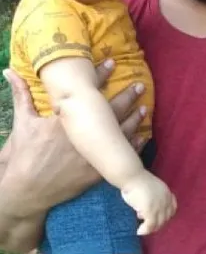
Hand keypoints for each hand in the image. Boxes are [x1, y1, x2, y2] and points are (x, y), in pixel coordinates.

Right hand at [2, 60, 146, 214]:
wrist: (27, 190)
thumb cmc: (25, 154)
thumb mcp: (23, 122)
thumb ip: (21, 94)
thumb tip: (9, 70)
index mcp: (66, 119)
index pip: (87, 91)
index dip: (101, 75)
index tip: (112, 62)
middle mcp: (82, 135)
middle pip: (111, 111)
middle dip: (127, 96)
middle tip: (139, 84)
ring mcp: (91, 154)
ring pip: (119, 132)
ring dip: (134, 119)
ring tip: (144, 106)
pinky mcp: (96, 172)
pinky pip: (119, 156)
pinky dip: (132, 146)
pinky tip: (142, 136)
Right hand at [122, 171, 176, 235]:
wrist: (131, 176)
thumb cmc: (136, 181)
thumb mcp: (150, 188)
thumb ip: (153, 198)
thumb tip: (144, 212)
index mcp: (166, 192)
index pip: (172, 209)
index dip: (165, 216)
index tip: (157, 219)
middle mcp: (165, 200)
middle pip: (165, 218)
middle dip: (157, 223)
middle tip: (146, 225)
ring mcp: (159, 206)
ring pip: (158, 224)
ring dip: (150, 228)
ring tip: (142, 229)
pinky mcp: (150, 210)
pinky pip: (150, 225)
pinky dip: (145, 230)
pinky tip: (139, 231)